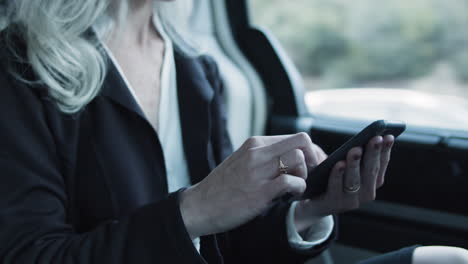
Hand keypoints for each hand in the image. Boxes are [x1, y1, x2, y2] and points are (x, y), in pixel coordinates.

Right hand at [180, 133, 319, 238]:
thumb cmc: (222, 187)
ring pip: (298, 158)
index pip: (296, 137)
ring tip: (296, 187)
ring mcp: (257, 171)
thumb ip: (264, 156)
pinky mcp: (259, 192)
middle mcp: (257, 153)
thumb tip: (292, 157)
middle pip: (302, 141)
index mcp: (254, 144)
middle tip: (310, 175)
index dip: (311, 152)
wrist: (199, 206)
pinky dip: (299, 188)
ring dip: (305, 175)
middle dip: (314, 158)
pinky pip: (291, 181)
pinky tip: (291, 195)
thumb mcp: (242, 161)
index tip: (313, 165)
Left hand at [294, 135, 394, 232]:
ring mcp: (349, 201)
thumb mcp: (346, 164)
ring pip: (354, 180)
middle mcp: (365, 194)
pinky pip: (335, 188)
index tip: (389, 136)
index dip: (385, 151)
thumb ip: (356, 154)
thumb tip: (370, 136)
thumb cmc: (330, 175)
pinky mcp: (332, 204)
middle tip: (375, 138)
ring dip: (355, 164)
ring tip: (356, 149)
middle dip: (373, 154)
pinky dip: (338, 176)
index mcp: (372, 183)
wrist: (310, 200)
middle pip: (370, 172)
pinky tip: (339, 164)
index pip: (381, 165)